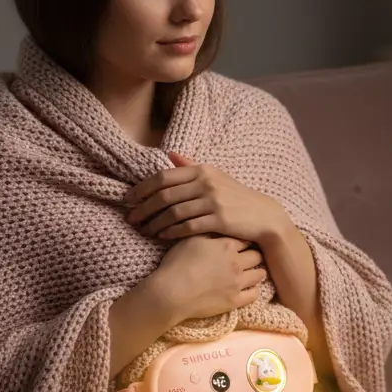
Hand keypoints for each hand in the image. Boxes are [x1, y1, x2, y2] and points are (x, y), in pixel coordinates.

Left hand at [126, 152, 288, 242]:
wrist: (264, 216)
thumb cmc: (237, 197)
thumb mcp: (216, 176)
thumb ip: (191, 166)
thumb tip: (169, 154)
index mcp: (202, 170)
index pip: (163, 177)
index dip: (142, 188)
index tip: (128, 198)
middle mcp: (206, 183)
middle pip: (164, 195)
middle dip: (143, 208)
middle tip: (131, 218)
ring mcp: (213, 201)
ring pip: (173, 212)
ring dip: (155, 223)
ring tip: (144, 230)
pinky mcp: (219, 220)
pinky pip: (187, 227)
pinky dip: (172, 232)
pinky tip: (163, 236)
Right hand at [147, 234, 267, 324]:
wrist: (171, 292)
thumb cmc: (177, 264)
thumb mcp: (190, 239)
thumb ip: (207, 230)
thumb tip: (216, 223)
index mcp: (226, 245)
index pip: (246, 238)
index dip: (245, 239)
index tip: (244, 241)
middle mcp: (236, 263)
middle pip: (257, 255)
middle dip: (254, 254)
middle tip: (248, 256)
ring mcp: (237, 283)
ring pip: (260, 274)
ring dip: (256, 271)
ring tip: (249, 271)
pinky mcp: (235, 301)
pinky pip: (254, 294)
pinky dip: (252, 290)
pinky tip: (246, 288)